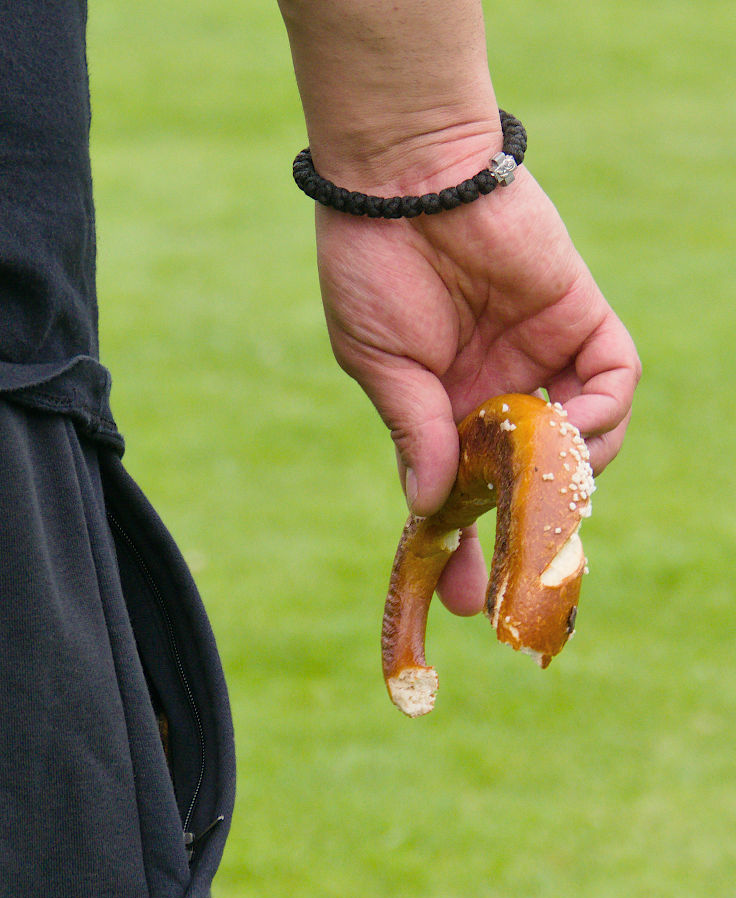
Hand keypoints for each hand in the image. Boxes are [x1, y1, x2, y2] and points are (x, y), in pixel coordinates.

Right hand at [316, 162, 639, 614]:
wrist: (402, 178)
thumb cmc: (372, 268)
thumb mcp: (380, 366)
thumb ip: (415, 433)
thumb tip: (431, 506)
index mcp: (447, 409)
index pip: (468, 492)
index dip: (467, 546)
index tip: (463, 597)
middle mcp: (499, 389)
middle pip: (534, 477)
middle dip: (529, 528)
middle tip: (518, 563)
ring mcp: (542, 356)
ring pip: (587, 439)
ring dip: (573, 469)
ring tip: (540, 475)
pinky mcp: (578, 315)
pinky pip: (616, 377)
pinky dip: (605, 410)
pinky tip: (571, 423)